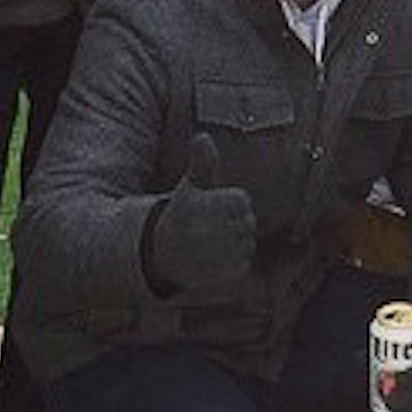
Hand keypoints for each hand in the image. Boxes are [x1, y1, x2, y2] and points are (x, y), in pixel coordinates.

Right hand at [145, 135, 256, 296]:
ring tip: (213, 243)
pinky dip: (235, 261)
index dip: (230, 204)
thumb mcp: (190, 186)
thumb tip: (203, 137)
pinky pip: (243, 263)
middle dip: (235, 224)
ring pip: (246, 242)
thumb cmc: (182, 214)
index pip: (242, 201)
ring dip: (236, 242)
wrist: (164, 252)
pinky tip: (216, 258)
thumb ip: (202, 162)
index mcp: (205, 205)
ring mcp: (215, 254)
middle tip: (212, 228)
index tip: (211, 209)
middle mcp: (210, 230)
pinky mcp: (220, 274)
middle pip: (247, 222)